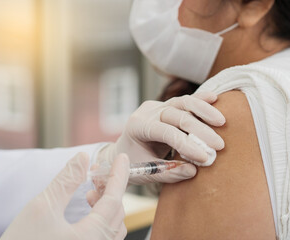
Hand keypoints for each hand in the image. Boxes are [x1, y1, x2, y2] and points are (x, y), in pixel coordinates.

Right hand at [0, 153, 129, 239]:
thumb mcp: (42, 208)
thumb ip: (66, 180)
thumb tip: (82, 158)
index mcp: (92, 237)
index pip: (114, 198)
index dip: (119, 174)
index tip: (122, 158)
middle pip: (116, 211)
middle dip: (109, 187)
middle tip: (96, 172)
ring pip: (113, 224)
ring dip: (106, 202)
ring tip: (90, 190)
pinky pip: (105, 235)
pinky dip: (101, 217)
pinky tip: (88, 209)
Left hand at [98, 92, 224, 183]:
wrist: (124, 150)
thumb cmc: (133, 162)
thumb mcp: (145, 172)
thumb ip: (168, 172)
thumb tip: (193, 170)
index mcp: (137, 126)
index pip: (166, 132)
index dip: (186, 144)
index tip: (205, 158)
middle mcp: (147, 112)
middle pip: (177, 115)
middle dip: (200, 130)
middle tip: (219, 145)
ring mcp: (156, 106)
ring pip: (182, 102)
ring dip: (204, 110)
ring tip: (221, 122)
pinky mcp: (166, 105)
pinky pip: (184, 101)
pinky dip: (199, 100)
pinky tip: (214, 98)